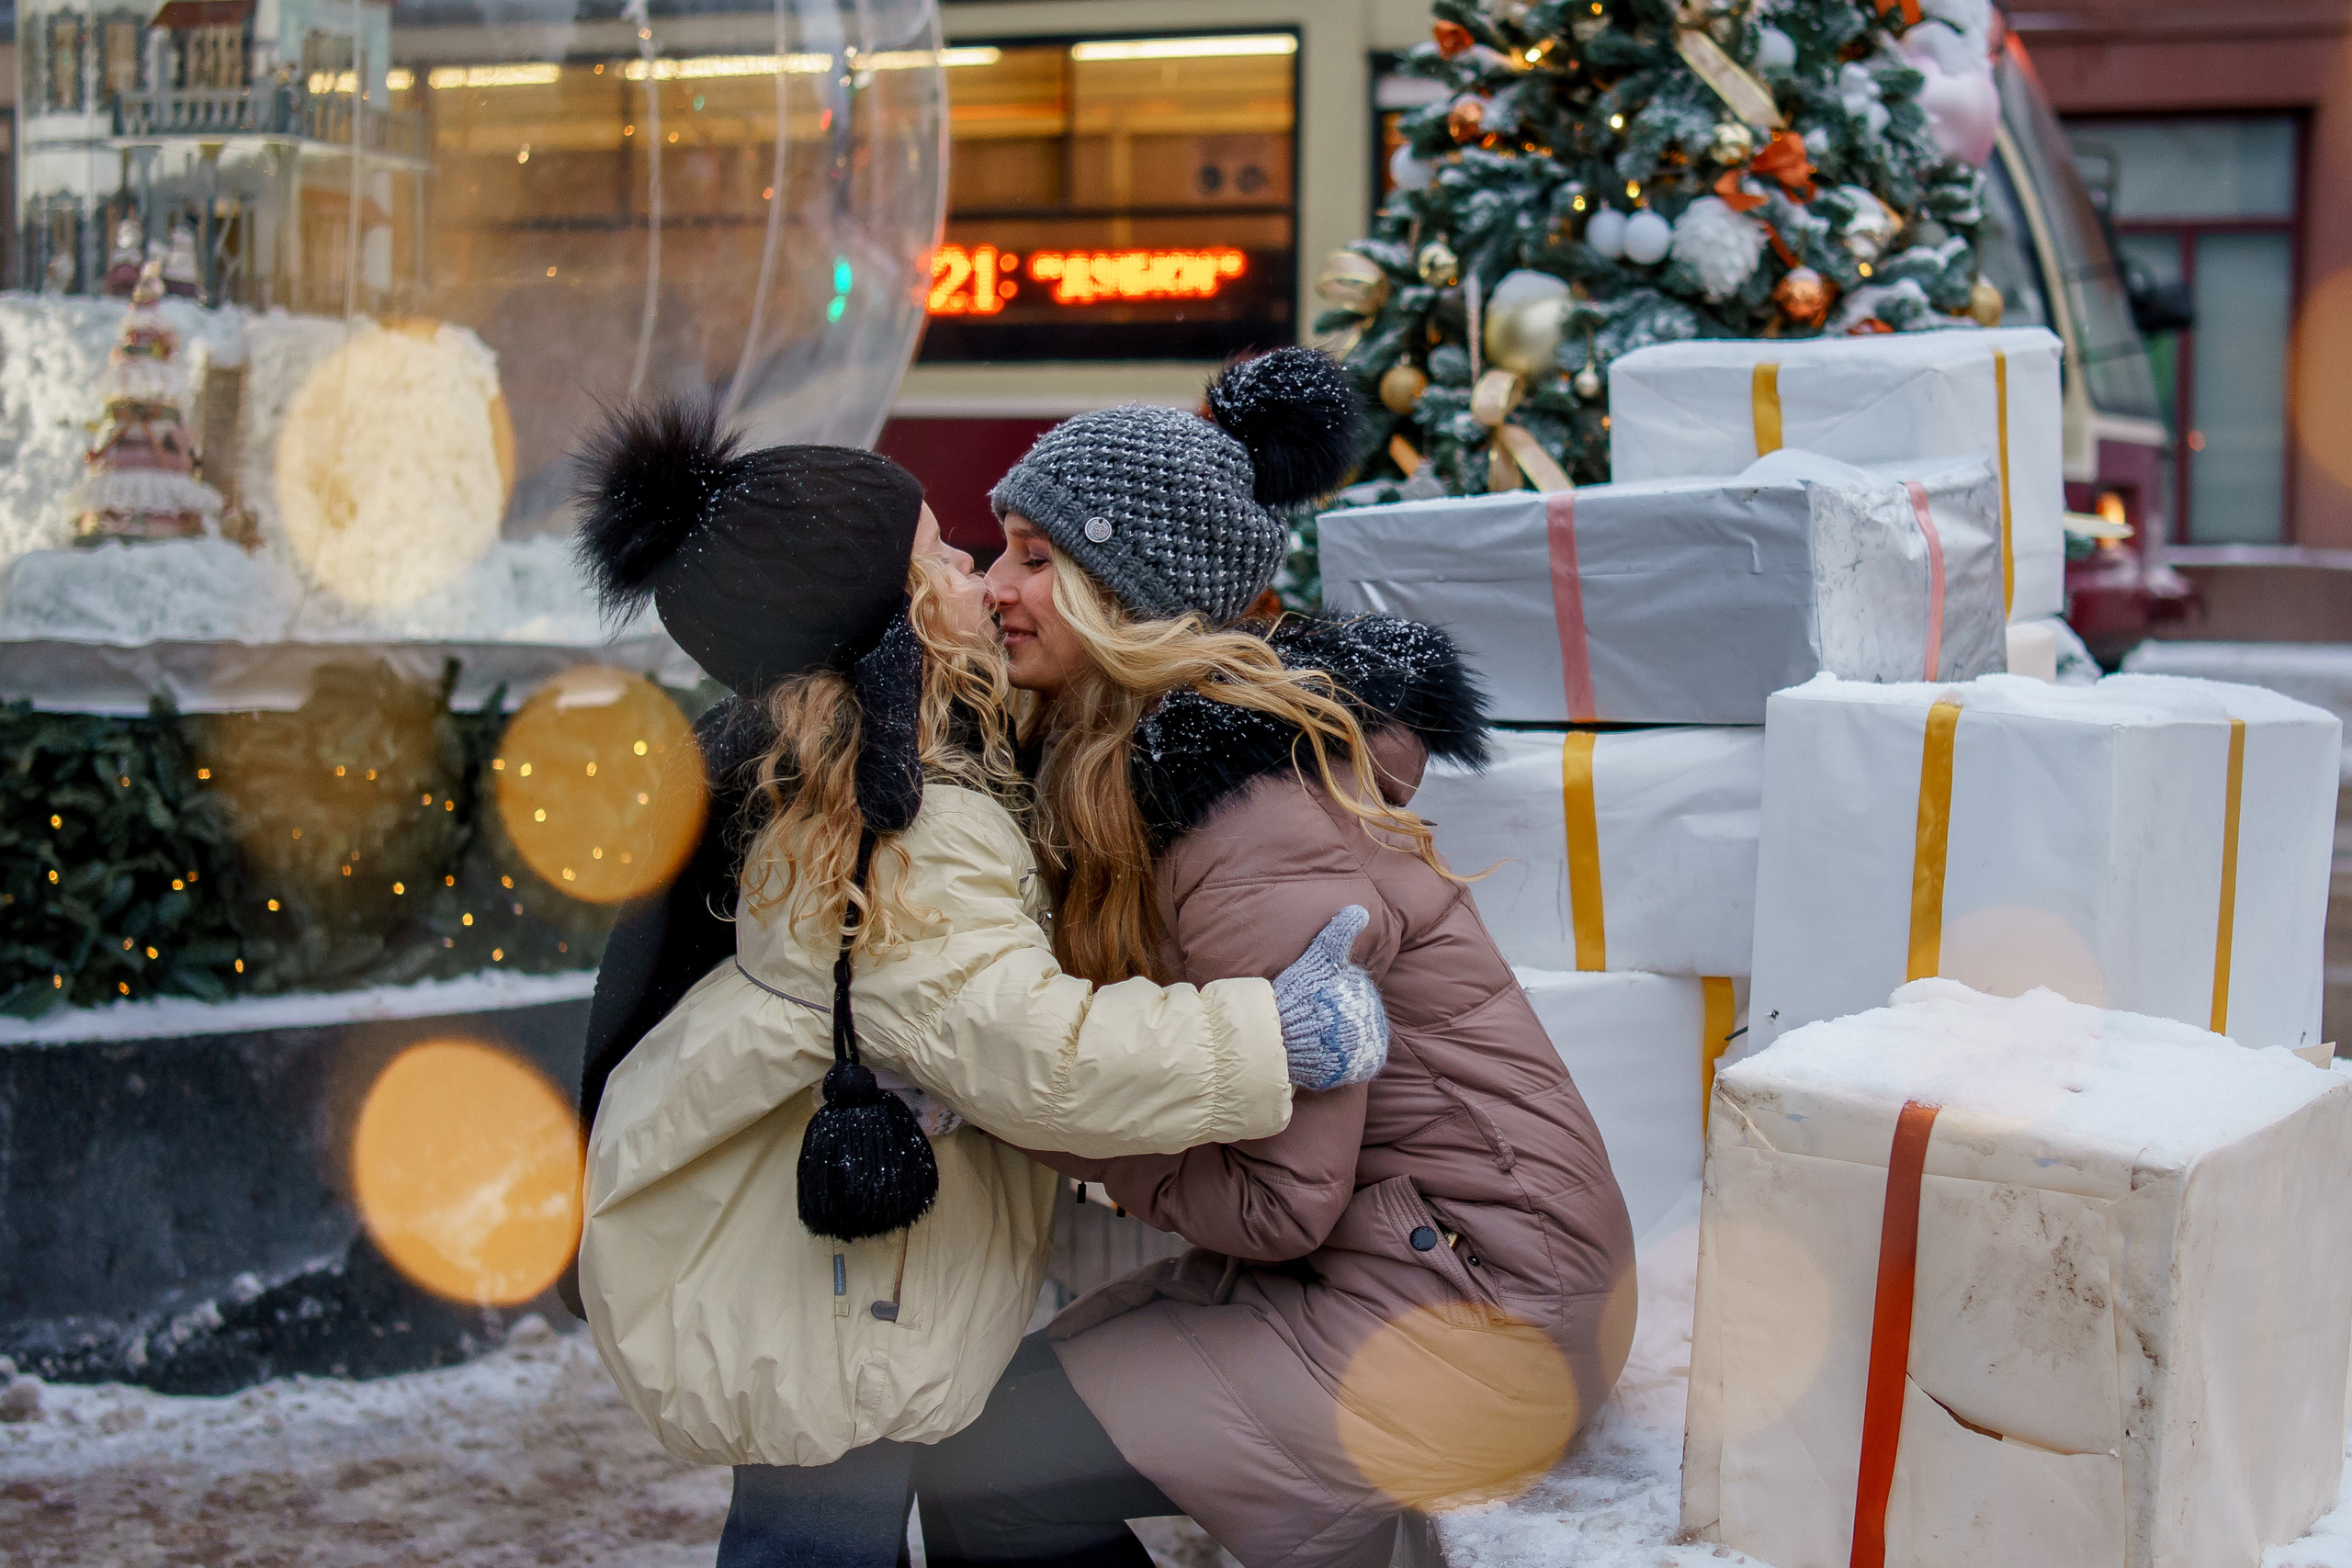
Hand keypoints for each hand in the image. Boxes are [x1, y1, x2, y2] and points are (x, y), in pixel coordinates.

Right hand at [1271, 905, 1389, 1090]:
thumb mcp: (1318, 959)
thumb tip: (1359, 911)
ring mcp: (1368, 1048)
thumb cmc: (1295, 996)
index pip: (1358, 992)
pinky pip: (1361, 1063)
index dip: (1334, 994)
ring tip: (1316, 1035)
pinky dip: (1347, 1059)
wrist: (1277, 1040)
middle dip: (1338, 1016)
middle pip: (1358, 1015)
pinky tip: (1329, 1052)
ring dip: (1343, 1037)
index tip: (1314, 998)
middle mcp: (1373, 1022)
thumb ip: (1338, 935)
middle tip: (1311, 1017)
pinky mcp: (1359, 1071)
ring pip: (1359, 1038)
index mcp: (1366, 995)